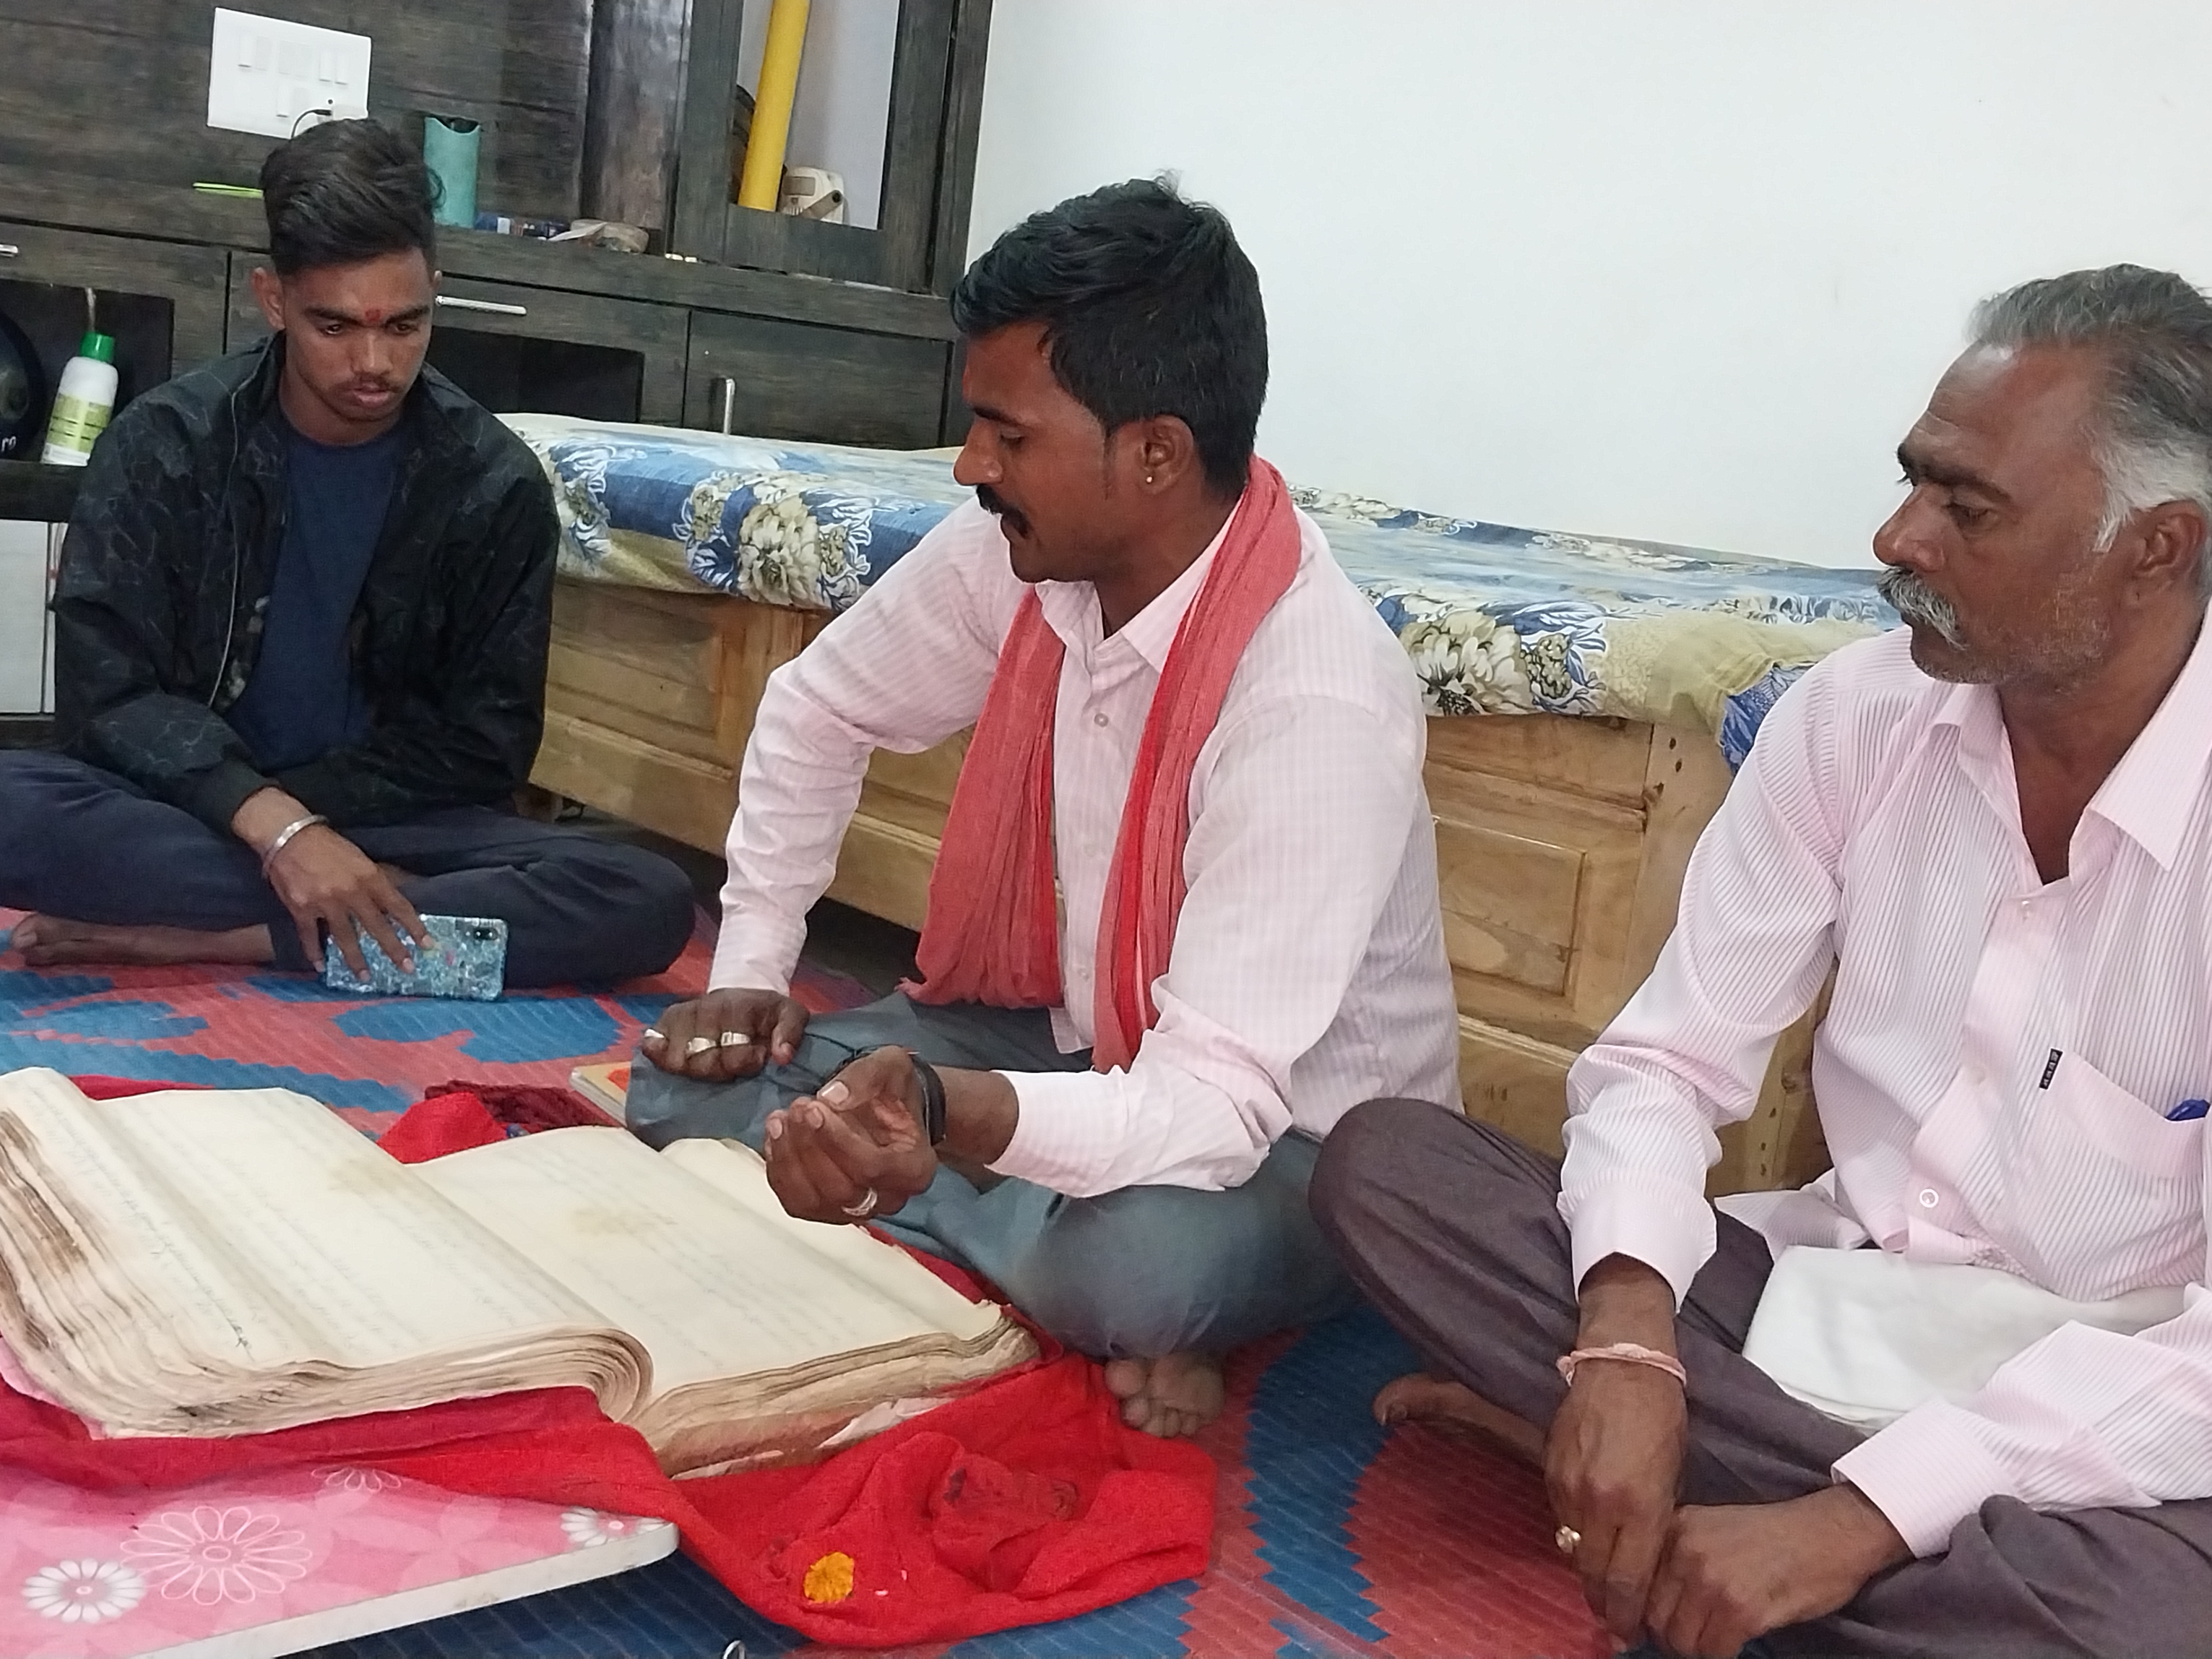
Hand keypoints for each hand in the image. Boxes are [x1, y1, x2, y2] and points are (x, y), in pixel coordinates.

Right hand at [264, 823, 425, 978]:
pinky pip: (310, 936)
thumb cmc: (328, 846)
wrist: (288, 836)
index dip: (414, 927)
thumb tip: (398, 897)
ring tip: (365, 977)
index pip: (398, 906)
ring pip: (345, 938)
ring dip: (356, 960)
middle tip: (407, 969)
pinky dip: (314, 952)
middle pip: (377, 927)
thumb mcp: (361, 858)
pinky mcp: (301, 909)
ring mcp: (325, 902)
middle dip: (394, 950)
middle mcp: (351, 892)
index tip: (428, 945)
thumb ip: (377, 880)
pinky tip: (321, 966)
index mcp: (369, 877)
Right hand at [641, 987, 808, 1079]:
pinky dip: (657, 1053)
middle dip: (717, 1069)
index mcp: (736, 1008)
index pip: (731, 1050)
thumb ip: (791, 1033)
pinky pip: (652, 1041)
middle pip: (701, 1061)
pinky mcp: (665, 1020)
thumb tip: (781, 1057)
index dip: (743, 1061)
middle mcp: (705, 1009)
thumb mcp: (790, 1014)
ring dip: (691, 1069)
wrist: (742, 994)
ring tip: (707, 1064)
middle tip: (731, 1066)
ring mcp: (682, 1015)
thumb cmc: (766, 1012)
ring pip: (677, 1059)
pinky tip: (665, 1058)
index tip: (757, 1058)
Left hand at [763, 1046, 936, 1222]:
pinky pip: (796, 1202)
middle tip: (796, 1108)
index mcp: (915, 1167)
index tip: (815, 1108)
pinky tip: (775, 1137)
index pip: (872, 1167)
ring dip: (789, 1160)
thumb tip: (831, 1097)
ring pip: (814, 1201)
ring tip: (780, 1119)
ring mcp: (857, 1210)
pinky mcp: (828, 1209)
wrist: (890, 1108)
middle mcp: (889, 1198)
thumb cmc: (895, 1090)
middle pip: (841, 1189)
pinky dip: (779, 1171)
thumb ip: (866, 1077)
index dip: (838, 1141)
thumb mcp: (891, 1066)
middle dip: (810, 1148)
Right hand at [1547, 1256, 1688, 1641]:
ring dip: (1587, 1568)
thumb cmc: (1661, 1417)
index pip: (1628, 1581)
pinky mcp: (1550, 1471)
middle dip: (1604, 1603)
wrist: (1621, 1364)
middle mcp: (1600, 1502)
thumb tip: (1641, 1563)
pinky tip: (1588, 1533)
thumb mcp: (1673, 1475)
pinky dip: (1574, 1532)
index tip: (1628, 1634)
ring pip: (1573, 1549)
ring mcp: (1570, 1487)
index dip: (1626, 1615)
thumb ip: (1654, 1522)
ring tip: (1601, 1583)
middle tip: (1613, 1622)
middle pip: (1594, 1575)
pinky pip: (1561, 1517)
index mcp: (1640, 1505)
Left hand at [1643, 1487, 1908, 1656]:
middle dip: (1670, 1636)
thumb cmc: (1775, 1536)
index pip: (1636, 1583)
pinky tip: (1737, 1640)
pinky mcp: (1742, 1609)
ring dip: (1697, 1649)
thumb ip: (1678, 1559)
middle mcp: (1687, 1551)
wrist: (1831, 1532)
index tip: (1645, 1628)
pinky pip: (1714, 1652)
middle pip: (1654, 1618)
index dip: (1640, 1614)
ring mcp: (1713, 1580)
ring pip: (1682, 1641)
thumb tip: (1645, 1606)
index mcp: (1676, 1527)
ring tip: (1717, 1638)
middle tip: (1693, 1637)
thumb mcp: (1712, 1529)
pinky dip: (1722, 1654)